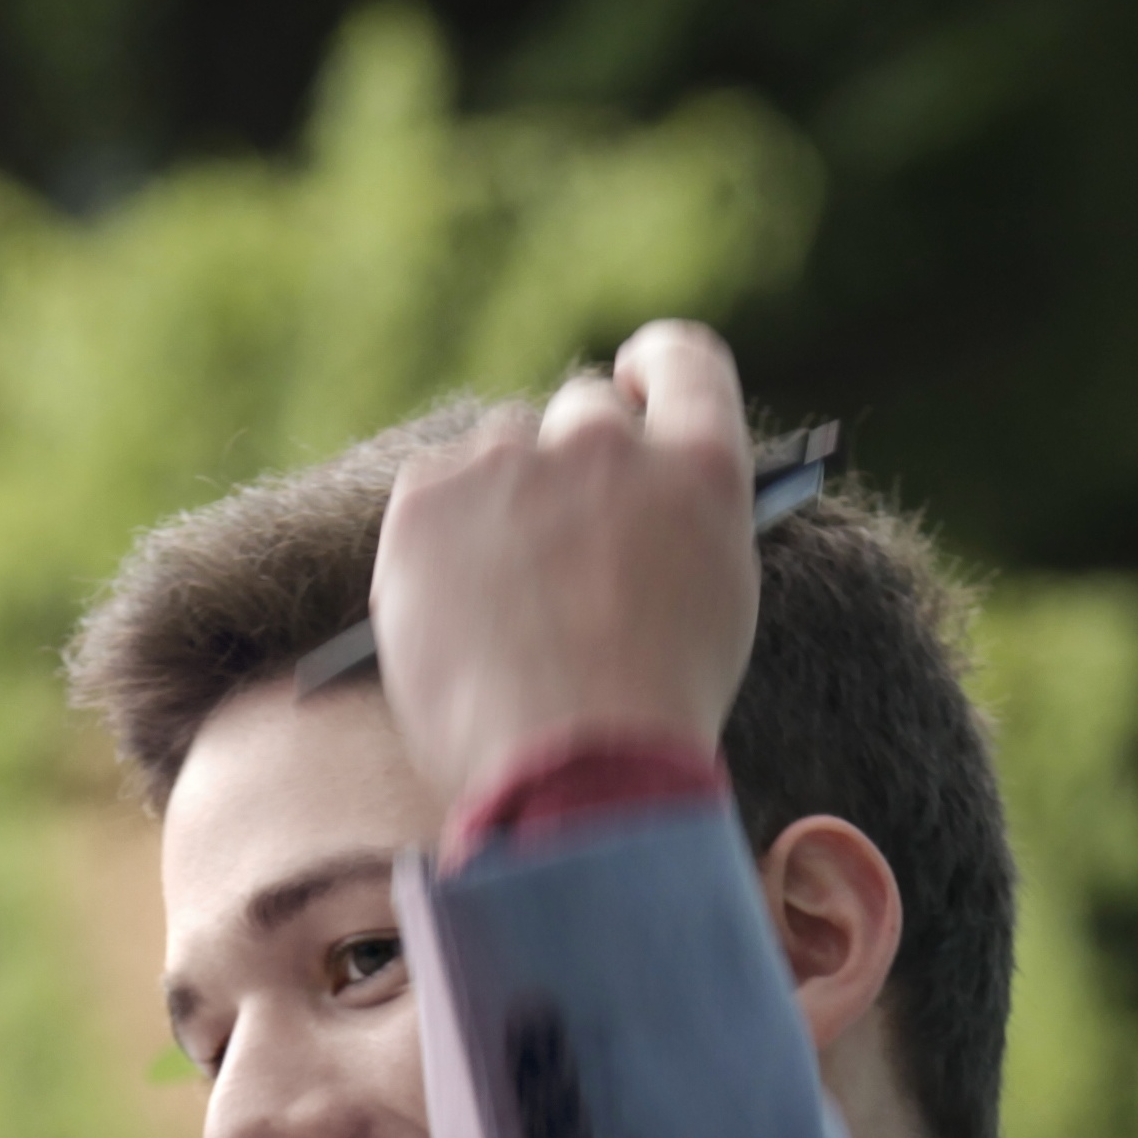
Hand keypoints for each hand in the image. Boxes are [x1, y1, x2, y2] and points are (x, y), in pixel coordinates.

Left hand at [372, 318, 761, 802]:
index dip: (652, 371)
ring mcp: (511, 464)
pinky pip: (433, 492)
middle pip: (583, 413)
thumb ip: (675, 530)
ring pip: (501, 453)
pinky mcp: (428, 498)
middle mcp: (607, 442)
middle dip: (572, 466)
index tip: (630, 387)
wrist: (572, 775)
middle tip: (558, 546)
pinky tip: (457, 611)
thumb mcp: (710, 609)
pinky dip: (439, 541)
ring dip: (502, 502)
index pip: (682, 362)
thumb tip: (634, 512)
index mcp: (699, 468)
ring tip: (503, 606)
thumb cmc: (650, 719)